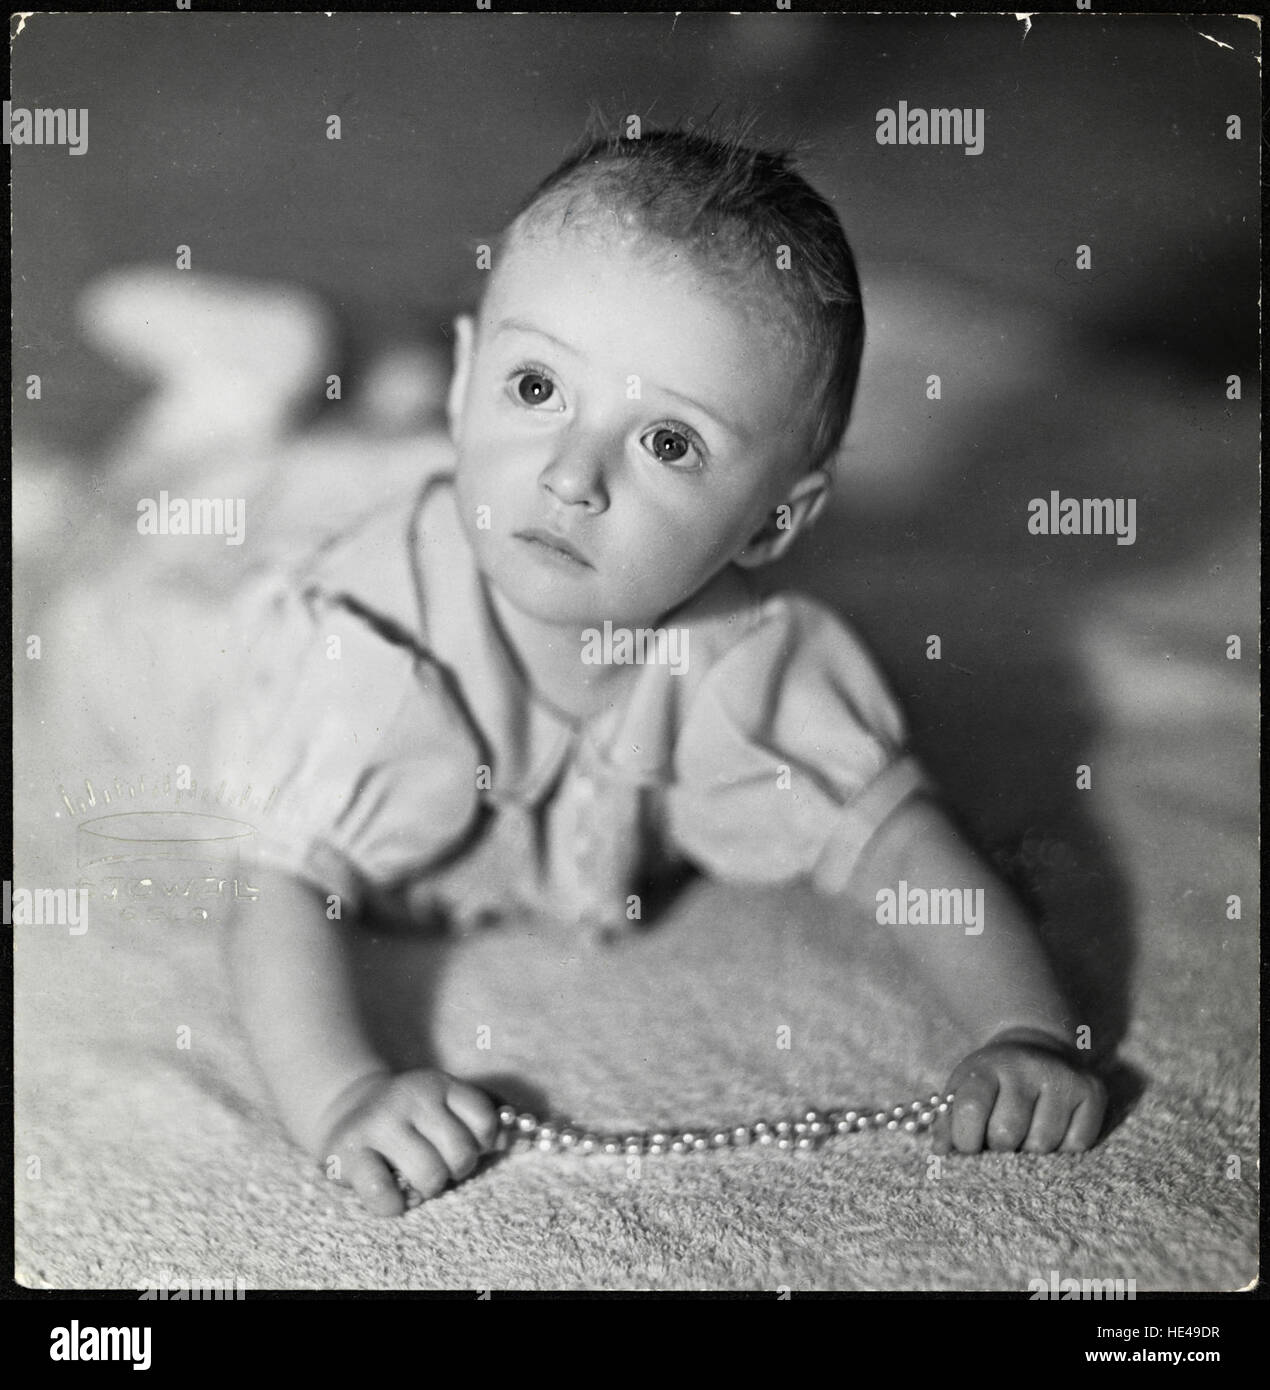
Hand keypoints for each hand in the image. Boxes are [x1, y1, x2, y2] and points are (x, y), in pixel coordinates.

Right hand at [317, 1068, 499, 1216]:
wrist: (347, 1107)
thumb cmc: (412, 1115)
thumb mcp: (447, 1100)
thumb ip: (485, 1114)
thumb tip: (518, 1138)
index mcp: (439, 1084)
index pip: (484, 1118)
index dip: (483, 1141)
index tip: (470, 1144)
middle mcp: (410, 1098)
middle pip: (460, 1153)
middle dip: (456, 1169)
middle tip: (440, 1165)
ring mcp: (378, 1124)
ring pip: (428, 1176)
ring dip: (428, 1188)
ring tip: (416, 1178)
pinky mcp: (349, 1154)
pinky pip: (384, 1196)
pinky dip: (395, 1205)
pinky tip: (393, 1194)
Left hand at [932, 1027, 1105, 1155]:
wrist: (1036, 1050)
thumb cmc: (993, 1084)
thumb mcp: (962, 1092)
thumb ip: (947, 1123)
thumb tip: (941, 1153)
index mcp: (985, 1066)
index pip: (970, 1109)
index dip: (965, 1139)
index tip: (968, 1146)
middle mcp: (1025, 1066)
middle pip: (1007, 1134)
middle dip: (1000, 1147)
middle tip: (1001, 1137)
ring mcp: (1061, 1076)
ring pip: (1043, 1144)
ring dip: (1032, 1151)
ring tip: (1027, 1132)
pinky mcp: (1092, 1090)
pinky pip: (1077, 1144)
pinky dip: (1064, 1148)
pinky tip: (1055, 1128)